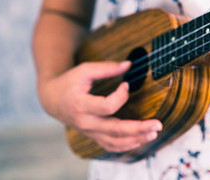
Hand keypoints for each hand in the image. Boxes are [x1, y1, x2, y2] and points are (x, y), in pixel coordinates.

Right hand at [38, 61, 161, 152]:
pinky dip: (126, 145)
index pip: (107, 107)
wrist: (52, 99)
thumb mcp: (84, 70)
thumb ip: (107, 68)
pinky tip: (139, 140)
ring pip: (115, 142)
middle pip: (115, 130)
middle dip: (139, 128)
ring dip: (136, 139)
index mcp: (81, 105)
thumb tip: (129, 65)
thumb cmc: (69, 82)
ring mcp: (89, 132)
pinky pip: (110, 145)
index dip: (121, 96)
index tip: (126, 85)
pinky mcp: (93, 136)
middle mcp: (85, 123)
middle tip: (158, 125)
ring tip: (153, 133)